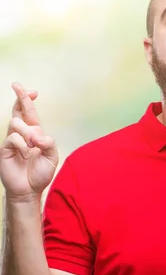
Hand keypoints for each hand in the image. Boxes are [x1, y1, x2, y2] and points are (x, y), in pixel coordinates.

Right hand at [0, 83, 58, 201]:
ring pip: (16, 122)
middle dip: (19, 96)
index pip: (30, 113)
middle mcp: (23, 134)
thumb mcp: (52, 156)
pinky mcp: (5, 149)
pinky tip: (25, 153)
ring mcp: (13, 140)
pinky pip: (13, 138)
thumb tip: (37, 135)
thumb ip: (49, 143)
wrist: (29, 189)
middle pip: (19, 111)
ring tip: (33, 144)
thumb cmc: (41, 172)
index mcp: (35, 133)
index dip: (28, 100)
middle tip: (17, 85)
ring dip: (28, 131)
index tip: (31, 91)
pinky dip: (22, 144)